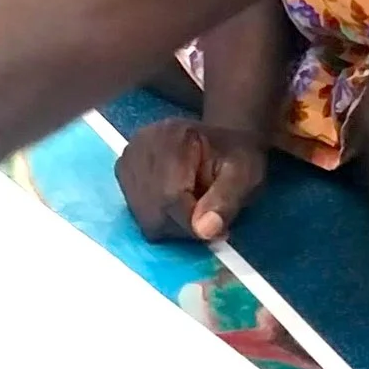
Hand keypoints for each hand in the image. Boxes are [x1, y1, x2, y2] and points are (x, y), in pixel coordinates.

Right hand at [115, 118, 267, 241]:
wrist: (221, 140)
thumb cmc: (236, 156)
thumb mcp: (245, 175)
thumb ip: (226, 202)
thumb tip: (203, 231)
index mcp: (173, 137)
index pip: (170, 196)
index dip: (192, 223)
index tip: (217, 229)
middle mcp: (141, 143)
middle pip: (152, 209)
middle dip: (182, 224)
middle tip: (208, 216)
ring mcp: (127, 156)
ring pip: (143, 214)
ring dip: (171, 222)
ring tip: (194, 206)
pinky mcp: (123, 170)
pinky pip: (136, 210)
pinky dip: (159, 216)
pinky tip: (176, 202)